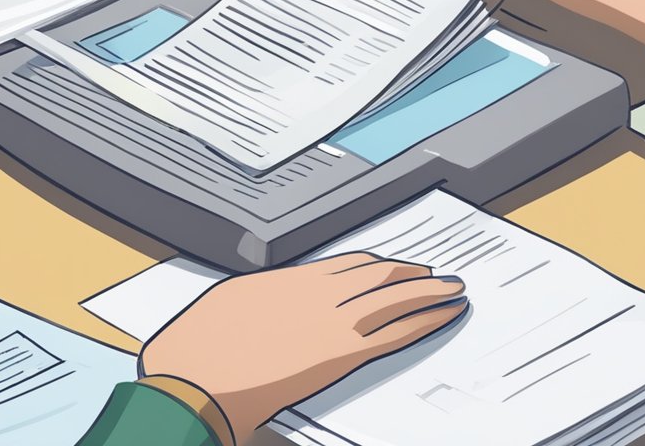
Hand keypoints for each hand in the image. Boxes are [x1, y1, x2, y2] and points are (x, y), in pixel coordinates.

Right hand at [140, 253, 466, 441]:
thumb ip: (262, 300)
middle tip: (437, 275)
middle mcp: (316, 293)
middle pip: (378, 276)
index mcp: (289, 280)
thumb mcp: (229, 305)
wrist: (192, 379)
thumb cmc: (197, 349)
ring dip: (428, 292)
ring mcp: (330, 321)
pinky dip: (425, 321)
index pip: (350, 264)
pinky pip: (394, 333)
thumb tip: (274, 300)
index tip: (397, 265)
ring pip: (394, 298)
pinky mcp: (339, 354)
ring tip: (452, 290)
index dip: (380, 264)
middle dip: (412, 274)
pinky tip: (444, 317)